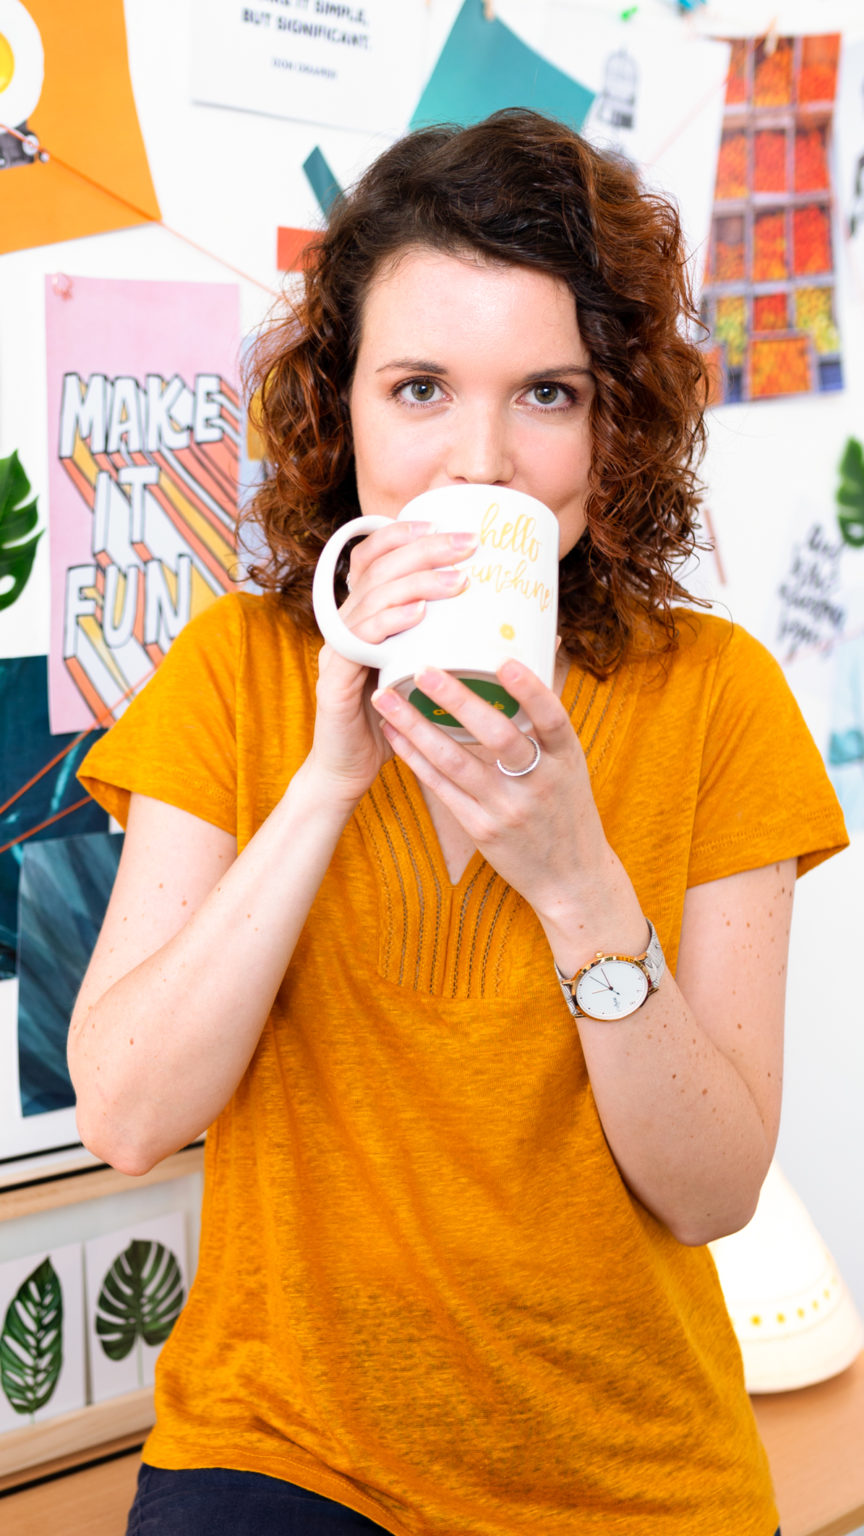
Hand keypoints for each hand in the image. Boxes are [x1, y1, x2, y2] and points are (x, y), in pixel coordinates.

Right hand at [307, 520, 478, 804]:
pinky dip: (387, 623)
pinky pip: (358, 640)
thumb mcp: (431, 672)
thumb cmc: (397, 721)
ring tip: (456, 580)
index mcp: (365, 613)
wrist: (350, 770)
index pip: (374, 555)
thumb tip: (533, 629)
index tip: (446, 522)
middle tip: (467, 545)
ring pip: (371, 597)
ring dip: (415, 583)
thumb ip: (461, 644)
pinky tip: (416, 616)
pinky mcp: (335, 678)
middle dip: (424, 549)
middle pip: (377, 567)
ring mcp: (338, 648)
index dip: (404, 532)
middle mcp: (347, 622)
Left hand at [371, 659, 616, 919]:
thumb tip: (537, 654)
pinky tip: (395, 734)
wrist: (571, 878)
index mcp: (566, 759)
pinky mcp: (481, 829)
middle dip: (457, 700)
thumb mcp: (571, 767)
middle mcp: (538, 783)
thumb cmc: (568, 810)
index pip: (551, 718)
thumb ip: (546, 724)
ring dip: (417, 726)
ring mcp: (507, 808)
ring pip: (456, 761)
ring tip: (387, 698)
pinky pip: (442, 788)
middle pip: (497, 736)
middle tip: (424, 670)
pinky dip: (416, 758)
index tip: (502, 661)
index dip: (530, 690)